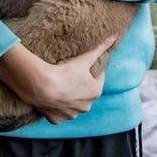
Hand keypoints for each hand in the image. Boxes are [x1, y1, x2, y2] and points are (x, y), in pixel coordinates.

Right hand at [0, 35, 117, 123]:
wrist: (42, 86)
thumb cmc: (65, 72)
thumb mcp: (85, 58)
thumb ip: (101, 48)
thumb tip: (114, 37)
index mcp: (95, 92)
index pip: (98, 79)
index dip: (90, 71)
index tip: (82, 66)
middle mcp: (86, 107)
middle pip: (85, 94)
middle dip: (80, 86)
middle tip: (70, 75)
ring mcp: (71, 115)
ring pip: (73, 106)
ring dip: (69, 98)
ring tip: (60, 86)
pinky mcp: (57, 120)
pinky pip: (58, 114)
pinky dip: (56, 108)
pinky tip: (52, 99)